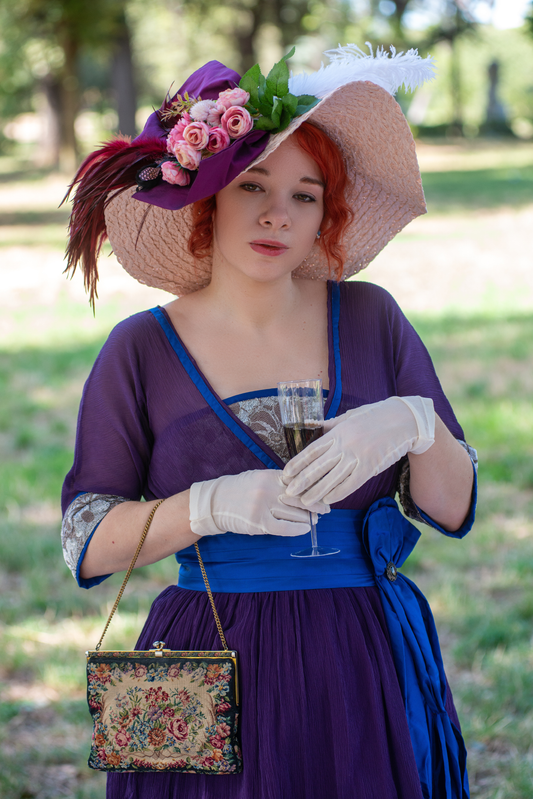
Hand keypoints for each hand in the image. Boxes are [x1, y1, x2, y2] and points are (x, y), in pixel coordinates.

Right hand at [189, 469, 328, 536]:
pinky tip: (305, 529)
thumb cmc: (239, 489)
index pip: (298, 482)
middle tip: (326, 509)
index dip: (313, 488)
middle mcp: (267, 490)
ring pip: (294, 514)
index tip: (324, 491)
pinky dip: (297, 529)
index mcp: (269, 476)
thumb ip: (279, 481)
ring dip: (308, 518)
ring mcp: (263, 507)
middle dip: (315, 504)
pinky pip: (284, 528)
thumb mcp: (258, 477)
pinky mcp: (258, 523)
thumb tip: (303, 488)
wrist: (215, 502)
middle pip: (300, 498)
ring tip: (315, 519)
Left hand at [281, 396, 434, 504]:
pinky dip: (338, 493)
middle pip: (317, 467)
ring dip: (316, 491)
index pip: (311, 451)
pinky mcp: (370, 467)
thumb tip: (311, 425)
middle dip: (301, 481)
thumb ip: (329, 425)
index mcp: (337, 432)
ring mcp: (357, 457)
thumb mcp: (349, 416)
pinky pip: (350, 483)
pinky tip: (328, 500)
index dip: (297, 464)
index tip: (286, 473)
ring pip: (331, 478)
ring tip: (305, 501)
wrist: (404, 421)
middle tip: (288, 492)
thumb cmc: (375, 416)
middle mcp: (344, 445)